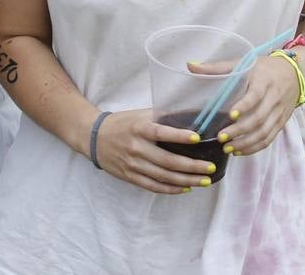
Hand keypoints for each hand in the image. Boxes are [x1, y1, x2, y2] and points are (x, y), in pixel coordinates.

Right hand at [92, 109, 220, 193]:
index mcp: (139, 128)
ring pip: (163, 176)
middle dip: (192, 166)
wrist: (94, 137)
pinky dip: (171, 189)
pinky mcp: (130, 176)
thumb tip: (190, 116)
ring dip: (186, 180)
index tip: (197, 138)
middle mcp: (136, 147)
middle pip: (167, 160)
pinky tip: (186, 188)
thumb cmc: (122, 123)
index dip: (179, 135)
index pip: (161, 133)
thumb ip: (161, 116)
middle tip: (210, 168)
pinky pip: (153, 186)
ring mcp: (133, 164)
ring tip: (205, 181)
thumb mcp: (139, 115)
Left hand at [206, 53, 304, 156]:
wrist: (295, 73)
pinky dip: (256, 147)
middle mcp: (273, 98)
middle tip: (221, 137)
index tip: (230, 115)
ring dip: (247, 142)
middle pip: (259, 118)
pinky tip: (240, 151)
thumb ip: (217, 67)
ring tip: (228, 148)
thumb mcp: (243, 62)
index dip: (244, 106)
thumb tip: (190, 65)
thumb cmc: (263, 67)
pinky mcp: (281, 122)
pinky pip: (270, 138)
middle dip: (240, 130)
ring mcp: (279, 112)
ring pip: (265, 131)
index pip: (255, 96)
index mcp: (263, 81)